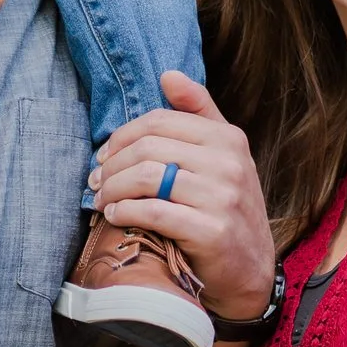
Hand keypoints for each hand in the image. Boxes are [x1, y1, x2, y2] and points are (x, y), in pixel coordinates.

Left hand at [89, 74, 277, 319]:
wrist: (251, 272)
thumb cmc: (228, 210)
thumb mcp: (224, 156)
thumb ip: (199, 113)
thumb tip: (168, 74)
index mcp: (229, 139)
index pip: (160, 121)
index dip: (123, 135)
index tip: (104, 155)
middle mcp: (229, 164)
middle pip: (149, 148)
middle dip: (112, 165)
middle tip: (96, 182)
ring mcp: (223, 198)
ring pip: (148, 178)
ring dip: (113, 189)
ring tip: (101, 200)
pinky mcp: (213, 232)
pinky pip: (155, 212)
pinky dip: (126, 212)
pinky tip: (116, 216)